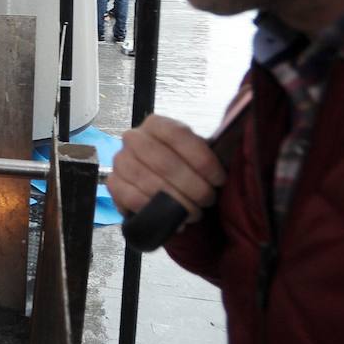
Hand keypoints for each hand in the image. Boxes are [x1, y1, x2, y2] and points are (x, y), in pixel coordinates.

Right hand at [108, 115, 225, 222]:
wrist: (159, 182)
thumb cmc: (183, 166)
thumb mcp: (196, 153)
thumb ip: (207, 154)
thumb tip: (230, 154)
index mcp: (156, 124)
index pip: (178, 135)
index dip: (202, 159)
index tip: (219, 180)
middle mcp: (133, 138)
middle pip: (164, 162)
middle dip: (192, 186)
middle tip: (208, 201)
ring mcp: (120, 161)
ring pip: (150, 183)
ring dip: (177, 203)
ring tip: (195, 213)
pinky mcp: (113, 184)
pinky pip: (133, 199)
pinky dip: (156, 212)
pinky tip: (173, 220)